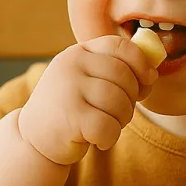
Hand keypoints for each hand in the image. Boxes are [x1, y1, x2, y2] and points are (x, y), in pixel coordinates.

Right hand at [18, 35, 157, 165]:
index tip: (148, 79)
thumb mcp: (85, 80)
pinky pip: (109, 128)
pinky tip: (97, 139)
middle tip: (119, 114)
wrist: (33, 139)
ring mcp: (69, 90)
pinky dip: (109, 138)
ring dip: (121, 121)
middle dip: (131, 100)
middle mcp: (71, 66)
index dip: (141, 62)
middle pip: (125, 78)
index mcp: (78, 53)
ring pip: (120, 104)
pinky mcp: (70, 118)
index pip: (120, 46)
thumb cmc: (70, 108)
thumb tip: (153, 70)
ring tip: (106, 126)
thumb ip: (113, 69)